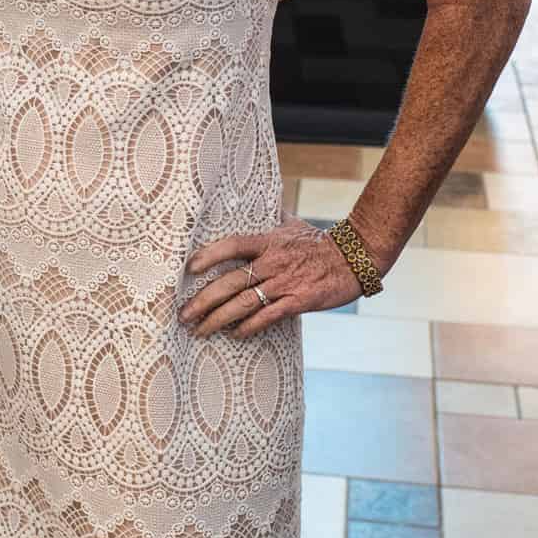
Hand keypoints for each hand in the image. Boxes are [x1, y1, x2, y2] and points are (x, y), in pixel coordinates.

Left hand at [179, 216, 359, 338]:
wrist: (355, 258)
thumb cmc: (319, 242)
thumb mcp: (291, 224)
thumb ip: (270, 217)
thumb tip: (258, 203)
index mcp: (267, 241)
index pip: (231, 245)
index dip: (208, 256)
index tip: (188, 269)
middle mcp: (272, 262)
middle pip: (230, 282)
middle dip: (202, 301)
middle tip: (182, 315)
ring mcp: (285, 283)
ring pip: (243, 303)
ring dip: (217, 318)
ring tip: (199, 330)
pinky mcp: (299, 301)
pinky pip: (268, 316)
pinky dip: (249, 327)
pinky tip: (234, 334)